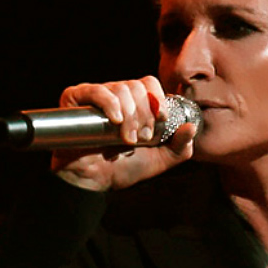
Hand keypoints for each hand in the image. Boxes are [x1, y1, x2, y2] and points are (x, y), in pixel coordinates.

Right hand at [51, 77, 195, 191]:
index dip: (158, 99)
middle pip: (137, 87)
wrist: (93, 182)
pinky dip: (110, 104)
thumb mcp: (159, 160)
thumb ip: (179, 147)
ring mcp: (95, 96)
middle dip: (145, 114)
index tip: (162, 119)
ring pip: (120, 89)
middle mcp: (116, 96)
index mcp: (134, 104)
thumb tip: (191, 128)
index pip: (149, 85)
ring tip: (127, 140)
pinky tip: (115, 121)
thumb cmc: (122, 168)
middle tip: (143, 138)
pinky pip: (95, 91)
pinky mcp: (76, 99)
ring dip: (129, 116)